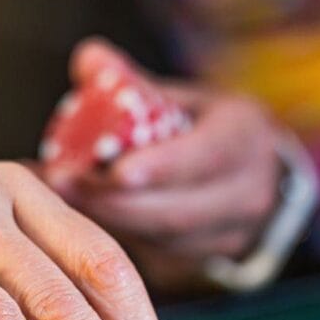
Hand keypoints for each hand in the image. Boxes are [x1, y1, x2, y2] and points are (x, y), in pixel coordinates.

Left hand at [41, 39, 280, 288]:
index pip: (207, 155)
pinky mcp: (208, 260)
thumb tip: (88, 60)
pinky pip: (159, 256)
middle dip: (115, 201)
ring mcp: (231, 234)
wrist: (259, 179)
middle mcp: (247, 192)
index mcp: (244, 137)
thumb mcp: (184, 98)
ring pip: (165, 240)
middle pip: (178, 211)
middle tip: (62, 182)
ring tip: (60, 199)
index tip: (117, 171)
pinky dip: (118, 238)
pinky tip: (78, 221)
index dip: (162, 166)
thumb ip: (134, 83)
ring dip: (109, 222)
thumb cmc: (208, 130)